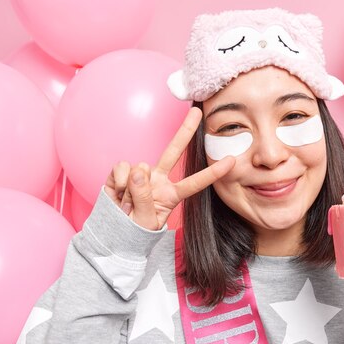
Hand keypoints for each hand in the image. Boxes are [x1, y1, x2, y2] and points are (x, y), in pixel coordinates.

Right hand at [104, 107, 235, 229]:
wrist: (111, 231)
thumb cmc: (133, 231)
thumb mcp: (145, 222)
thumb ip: (144, 199)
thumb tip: (138, 170)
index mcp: (172, 195)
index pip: (195, 183)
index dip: (213, 173)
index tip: (231, 161)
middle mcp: (159, 180)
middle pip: (174, 151)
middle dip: (185, 130)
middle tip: (197, 111)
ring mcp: (142, 174)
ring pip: (141, 168)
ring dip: (131, 191)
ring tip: (128, 205)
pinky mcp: (123, 171)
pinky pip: (123, 168)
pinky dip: (119, 183)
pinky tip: (118, 194)